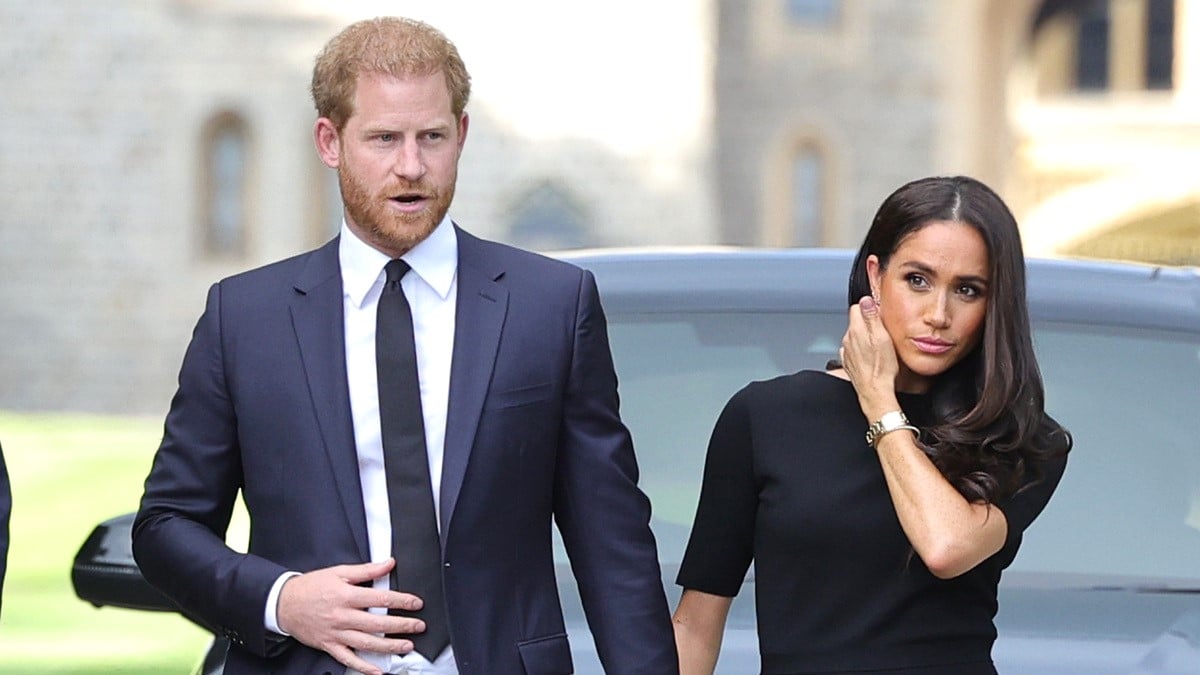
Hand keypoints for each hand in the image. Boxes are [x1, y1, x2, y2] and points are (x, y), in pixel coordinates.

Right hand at [276, 558, 425, 674]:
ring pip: (367, 643)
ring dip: (389, 646)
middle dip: (402, 625)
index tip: (416, 603)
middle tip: (418, 626)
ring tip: (407, 646)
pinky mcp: (329, 645)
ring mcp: (336, 633)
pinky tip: (377, 670)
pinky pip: (348, 659)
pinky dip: (363, 667)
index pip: (381, 599)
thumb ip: (367, 569)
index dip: (402, 601)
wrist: (284, 603)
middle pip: (378, 623)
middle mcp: (343, 616)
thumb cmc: (311, 587)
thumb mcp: (339, 571)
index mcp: (347, 596)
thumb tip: (389, 563)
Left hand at [840, 295, 899, 418]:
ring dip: (865, 335)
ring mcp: (847, 351)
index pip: (857, 307)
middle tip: (882, 328)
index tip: (879, 312)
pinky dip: (861, 348)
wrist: (875, 391)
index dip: (869, 306)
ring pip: (855, 335)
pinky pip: (854, 349)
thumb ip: (872, 316)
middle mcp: (848, 339)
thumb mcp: (882, 337)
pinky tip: (872, 354)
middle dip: (867, 320)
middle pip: (856, 321)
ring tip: (879, 343)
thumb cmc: (882, 367)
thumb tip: (866, 300)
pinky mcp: (849, 362)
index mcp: (856, 330)